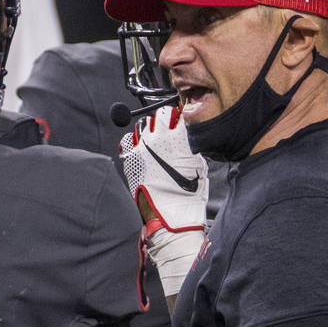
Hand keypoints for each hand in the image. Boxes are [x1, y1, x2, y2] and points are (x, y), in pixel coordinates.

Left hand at [120, 105, 206, 232]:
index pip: (179, 113)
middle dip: (166, 119)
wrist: (170, 213)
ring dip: (150, 128)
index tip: (182, 120)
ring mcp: (143, 147)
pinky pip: (129, 139)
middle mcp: (160, 139)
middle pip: (160, 114)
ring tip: (156, 141)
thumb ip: (192, 145)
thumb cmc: (187, 193)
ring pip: (143, 123)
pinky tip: (142, 149)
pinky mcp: (131, 158)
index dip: (181, 116)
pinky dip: (135, 141)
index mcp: (180, 139)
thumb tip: (187, 133)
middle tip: (169, 129)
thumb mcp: (198, 165)